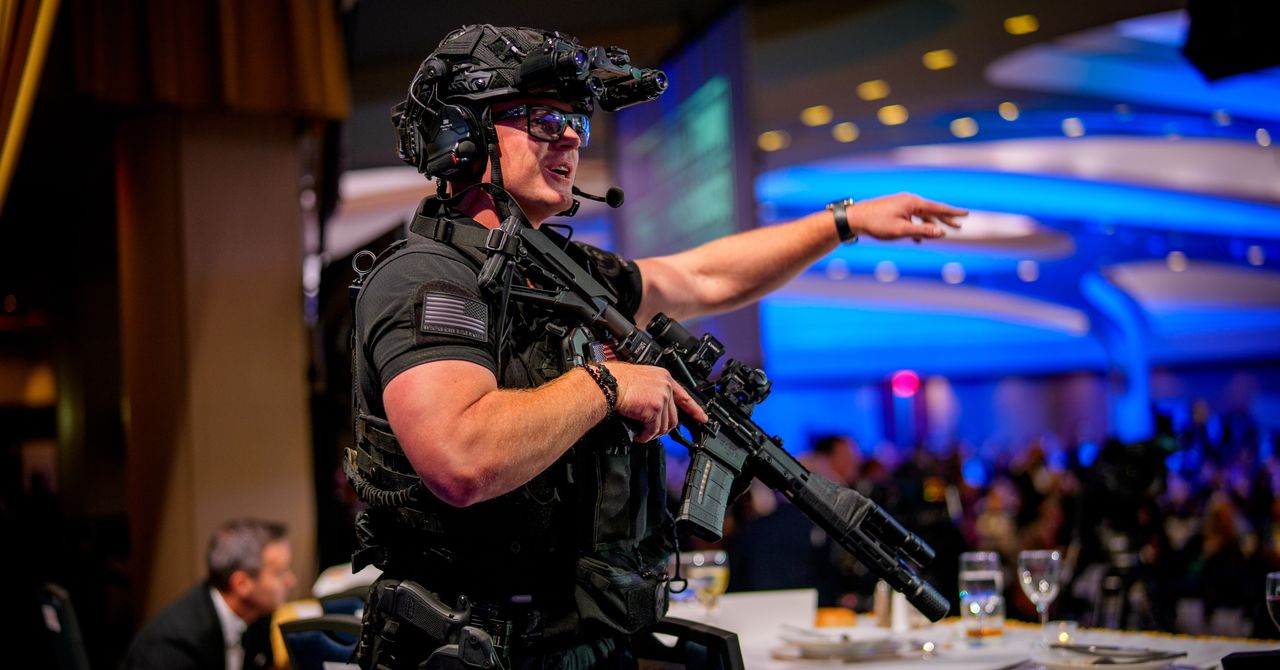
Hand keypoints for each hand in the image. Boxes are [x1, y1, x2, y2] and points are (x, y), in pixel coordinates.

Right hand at [605, 362, 707, 441]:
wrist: (608, 383)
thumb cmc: (616, 381)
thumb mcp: (641, 380)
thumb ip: (653, 392)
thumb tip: (654, 410)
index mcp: (664, 377)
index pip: (684, 396)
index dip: (695, 410)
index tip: (702, 418)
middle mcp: (666, 386)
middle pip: (674, 417)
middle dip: (664, 429)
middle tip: (653, 433)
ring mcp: (662, 397)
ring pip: (664, 426)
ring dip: (652, 434)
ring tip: (642, 434)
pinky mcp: (655, 409)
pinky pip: (653, 430)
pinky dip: (646, 436)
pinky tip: (639, 436)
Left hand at [847, 193, 966, 241]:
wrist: (854, 218)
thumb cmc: (877, 224)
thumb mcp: (901, 230)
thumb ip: (922, 232)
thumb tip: (942, 233)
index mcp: (913, 203)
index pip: (938, 207)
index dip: (953, 212)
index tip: (966, 213)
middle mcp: (909, 201)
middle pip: (932, 211)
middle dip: (945, 219)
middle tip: (959, 226)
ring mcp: (901, 205)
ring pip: (921, 216)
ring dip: (931, 225)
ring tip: (942, 233)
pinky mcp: (894, 211)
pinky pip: (911, 219)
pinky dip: (917, 228)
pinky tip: (918, 239)